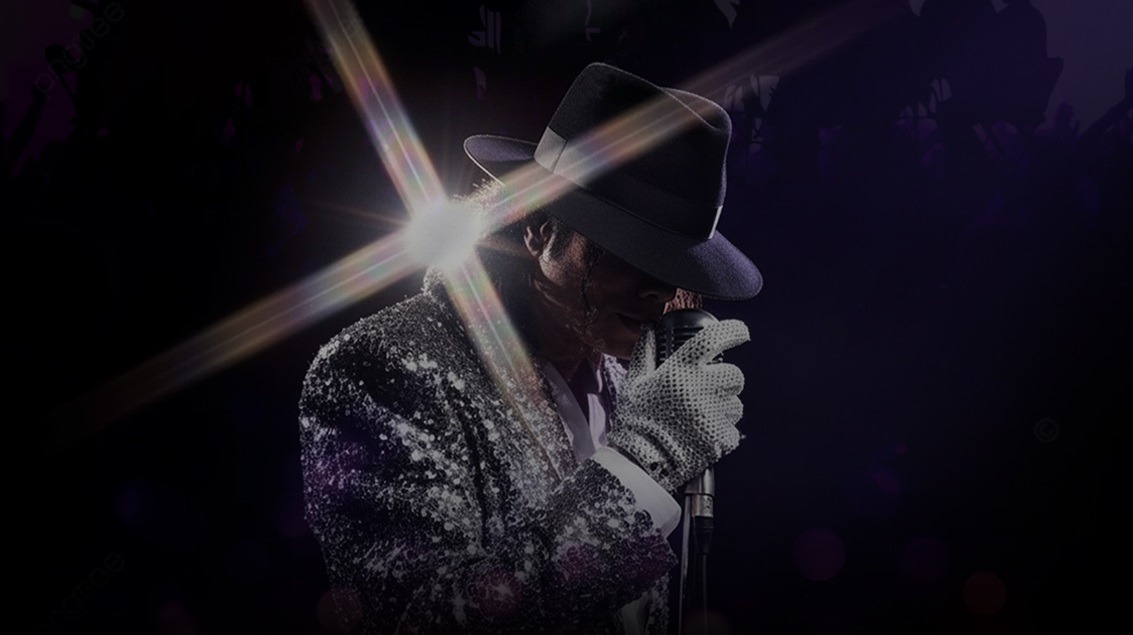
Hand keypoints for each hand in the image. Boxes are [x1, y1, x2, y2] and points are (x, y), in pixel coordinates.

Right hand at [607, 319, 749, 491]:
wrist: (640, 462)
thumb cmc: (636, 421)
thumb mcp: (635, 381)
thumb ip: (646, 351)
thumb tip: (650, 328)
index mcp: (682, 370)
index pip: (716, 338)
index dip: (734, 331)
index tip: (740, 332)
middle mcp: (702, 388)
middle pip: (735, 375)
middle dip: (725, 381)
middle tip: (709, 390)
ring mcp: (714, 413)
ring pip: (736, 403)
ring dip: (724, 407)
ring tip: (701, 416)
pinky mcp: (722, 437)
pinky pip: (732, 428)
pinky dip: (721, 431)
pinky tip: (702, 434)